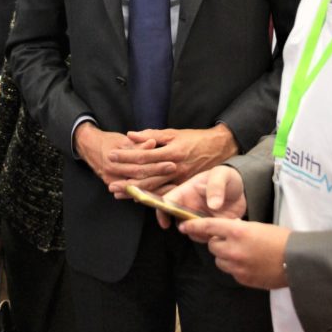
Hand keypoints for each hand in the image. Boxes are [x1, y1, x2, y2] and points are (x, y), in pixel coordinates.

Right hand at [73, 122, 174, 191]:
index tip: (172, 162)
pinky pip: (131, 192)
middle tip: (175, 176)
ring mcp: (112, 181)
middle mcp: (113, 172)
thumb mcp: (122, 139)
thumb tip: (152, 143)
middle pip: (140, 176)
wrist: (89, 147)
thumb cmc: (108, 141)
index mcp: (115, 158)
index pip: (140, 162)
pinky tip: (159, 194)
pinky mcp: (114, 186)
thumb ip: (138, 143)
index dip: (156, 163)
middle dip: (159, 176)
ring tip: (173, 187)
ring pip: (137, 187)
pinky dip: (145, 193)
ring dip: (155, 188)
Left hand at [108, 124, 238, 194]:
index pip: (144, 156)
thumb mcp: (174, 133)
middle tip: (110, 184)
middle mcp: (175, 167)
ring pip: (154, 188)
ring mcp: (181, 179)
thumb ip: (151, 135)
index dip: (126, 156)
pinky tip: (139, 199)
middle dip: (127, 181)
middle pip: (146, 176)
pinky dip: (151, 197)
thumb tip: (130, 135)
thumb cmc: (195, 139)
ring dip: (135, 192)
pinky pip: (165, 194)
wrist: (220, 148)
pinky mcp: (185, 186)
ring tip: (119, 193)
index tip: (112, 156)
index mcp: (171, 151)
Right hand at [155, 165, 246, 227]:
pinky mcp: (212, 227)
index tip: (165, 224)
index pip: (168, 202)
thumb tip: (213, 205)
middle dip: (188, 228)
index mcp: (186, 192)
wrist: (242, 188)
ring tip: (220, 223)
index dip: (162, 213)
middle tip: (204, 226)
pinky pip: (208, 237)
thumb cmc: (226, 177)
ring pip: (193, 233)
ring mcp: (200, 219)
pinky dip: (217, 236)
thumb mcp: (221, 175)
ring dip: (204, 234)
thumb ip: (216, 187)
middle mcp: (190, 207)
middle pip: (179, 222)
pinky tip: (230, 225)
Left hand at [179, 216, 290, 289]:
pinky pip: (231, 271)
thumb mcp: (258, 226)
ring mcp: (237, 267)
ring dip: (225, 255)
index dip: (194, 226)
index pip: (208, 227)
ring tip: (243, 252)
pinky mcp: (242, 279)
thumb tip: (226, 230)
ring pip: (219, 260)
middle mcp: (233, 250)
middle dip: (218, 241)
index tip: (183, 226)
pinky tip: (249, 263)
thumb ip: (238, 229)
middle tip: (231, 239)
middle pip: (212, 245)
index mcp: (238, 232)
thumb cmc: (281, 239)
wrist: (296, 261)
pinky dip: (235, 266)